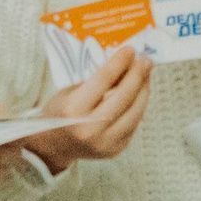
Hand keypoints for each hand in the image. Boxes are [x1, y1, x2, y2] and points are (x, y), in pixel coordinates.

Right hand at [33, 47, 151, 170]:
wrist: (54, 146)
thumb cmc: (60, 112)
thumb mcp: (70, 91)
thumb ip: (96, 81)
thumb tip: (124, 63)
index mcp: (73, 109)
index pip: (103, 79)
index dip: (119, 62)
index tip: (130, 50)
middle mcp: (89, 129)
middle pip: (123, 97)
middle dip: (137, 75)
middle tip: (145, 60)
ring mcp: (104, 142)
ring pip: (135, 112)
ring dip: (144, 91)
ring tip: (146, 75)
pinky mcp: (115, 150)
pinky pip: (134, 124)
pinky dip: (139, 106)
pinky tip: (140, 93)